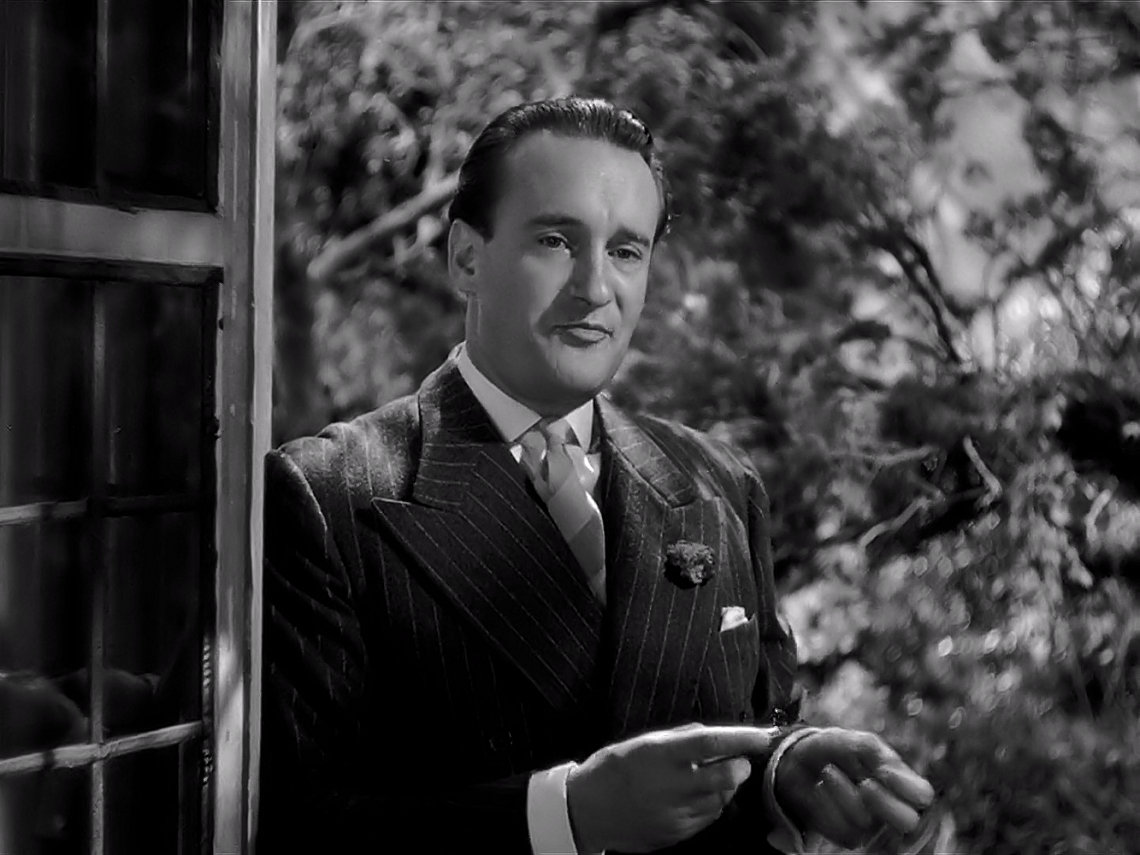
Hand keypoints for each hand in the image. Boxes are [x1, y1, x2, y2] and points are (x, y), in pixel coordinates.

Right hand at [566, 723, 776, 852]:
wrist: (586, 811)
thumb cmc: (612, 769)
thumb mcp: (641, 743)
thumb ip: (678, 738)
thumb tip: (710, 734)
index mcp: (661, 755)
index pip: (712, 742)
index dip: (742, 738)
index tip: (763, 734)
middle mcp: (672, 785)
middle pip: (727, 776)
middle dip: (740, 765)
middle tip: (737, 757)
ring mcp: (676, 814)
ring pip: (721, 799)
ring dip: (726, 785)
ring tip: (711, 776)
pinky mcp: (677, 834)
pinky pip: (708, 818)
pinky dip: (712, 804)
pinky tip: (697, 795)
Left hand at [775, 727, 934, 850]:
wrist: (798, 760)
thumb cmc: (833, 749)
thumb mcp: (855, 741)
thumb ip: (874, 751)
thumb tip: (890, 771)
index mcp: (898, 782)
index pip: (923, 795)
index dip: (909, 787)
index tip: (884, 770)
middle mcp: (888, 806)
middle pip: (908, 821)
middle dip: (884, 802)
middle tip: (864, 784)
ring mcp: (869, 824)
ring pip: (866, 822)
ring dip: (843, 792)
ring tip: (828, 771)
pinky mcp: (846, 835)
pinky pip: (842, 829)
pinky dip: (826, 805)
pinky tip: (820, 789)